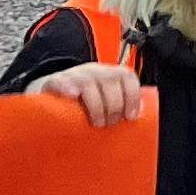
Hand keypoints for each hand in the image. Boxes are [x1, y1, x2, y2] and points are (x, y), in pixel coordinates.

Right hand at [27, 59, 145, 127]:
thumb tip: (140, 117)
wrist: (55, 89)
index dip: (132, 97)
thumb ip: (122, 104)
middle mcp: (95, 70)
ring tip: (97, 123)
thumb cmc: (85, 98)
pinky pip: (62, 81)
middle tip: (110, 123)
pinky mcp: (56, 81)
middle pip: (110, 81)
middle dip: (114, 106)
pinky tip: (73, 97)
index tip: (131, 116)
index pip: (127, 77)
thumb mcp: (106, 98)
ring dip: (96, 106)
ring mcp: (75, 74)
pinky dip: (68, 88)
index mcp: (110, 74)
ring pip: (89, 83)